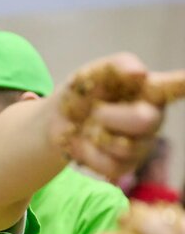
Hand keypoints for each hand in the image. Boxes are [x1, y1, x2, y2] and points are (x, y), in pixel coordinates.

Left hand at [54, 54, 184, 180]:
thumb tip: (140, 73)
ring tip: (91, 128)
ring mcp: (143, 144)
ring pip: (125, 147)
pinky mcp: (127, 166)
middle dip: (110, 116)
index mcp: (151, 90)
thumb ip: (118, 66)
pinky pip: (111, 166)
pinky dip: (91, 155)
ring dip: (97, 136)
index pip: (176, 87)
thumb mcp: (95, 72)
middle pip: (145, 120)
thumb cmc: (85, 92)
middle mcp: (153, 117)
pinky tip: (88, 144)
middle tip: (95, 111)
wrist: (60, 120)